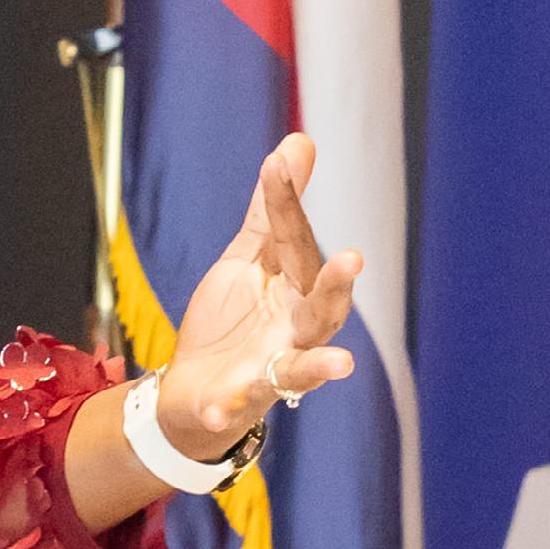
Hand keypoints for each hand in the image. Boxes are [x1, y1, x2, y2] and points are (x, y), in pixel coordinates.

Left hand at [153, 133, 360, 460]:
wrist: (196, 391)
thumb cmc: (234, 321)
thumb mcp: (248, 258)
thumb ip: (271, 210)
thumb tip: (299, 140)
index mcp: (296, 288)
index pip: (293, 240)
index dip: (285, 202)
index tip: (279, 161)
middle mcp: (296, 330)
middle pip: (323, 307)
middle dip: (337, 285)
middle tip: (353, 259)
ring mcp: (272, 368)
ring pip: (301, 367)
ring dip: (320, 366)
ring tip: (343, 365)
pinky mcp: (239, 401)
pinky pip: (237, 406)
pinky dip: (227, 408)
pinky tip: (215, 409)